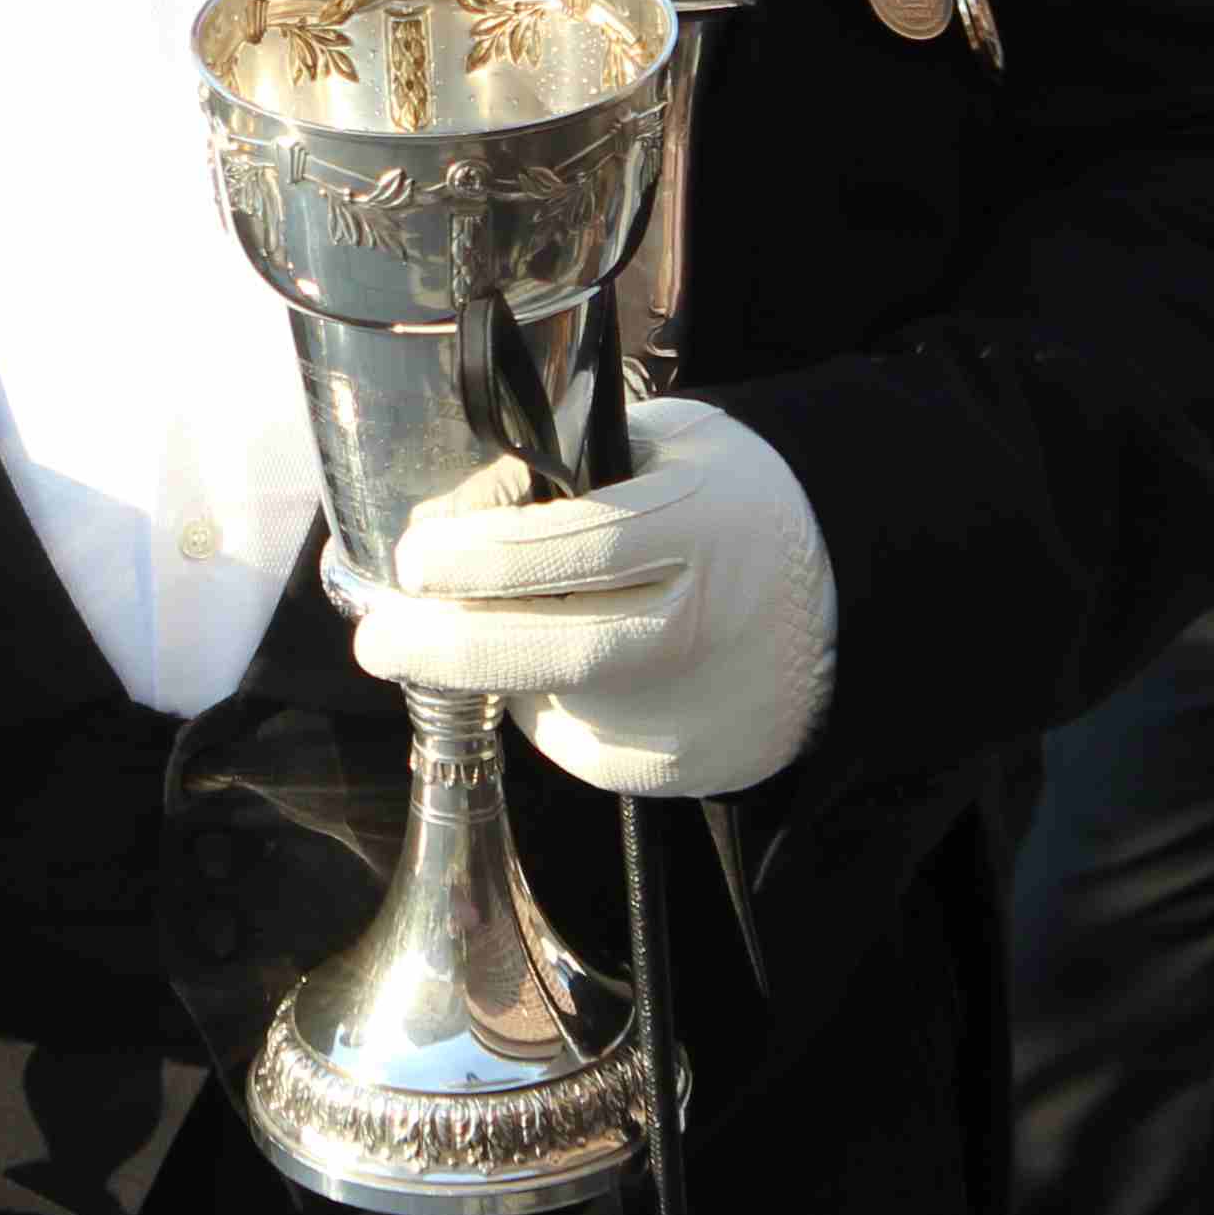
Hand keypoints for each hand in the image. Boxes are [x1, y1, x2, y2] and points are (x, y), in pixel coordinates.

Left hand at [355, 397, 834, 799]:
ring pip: (552, 702)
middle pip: (557, 651)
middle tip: (379, 640)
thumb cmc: (723, 503)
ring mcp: (694, 708)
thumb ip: (558, 472)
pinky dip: (542, 705)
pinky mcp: (679, 767)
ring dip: (487, 673)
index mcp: (702, 521)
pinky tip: (552, 668)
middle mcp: (702, 623)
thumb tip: (442, 523)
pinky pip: (578, 740)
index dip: (486, 556)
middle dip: (448, 647)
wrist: (834, 602)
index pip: (582, 545)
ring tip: (466, 632)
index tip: (415, 557)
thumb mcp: (658, 447)